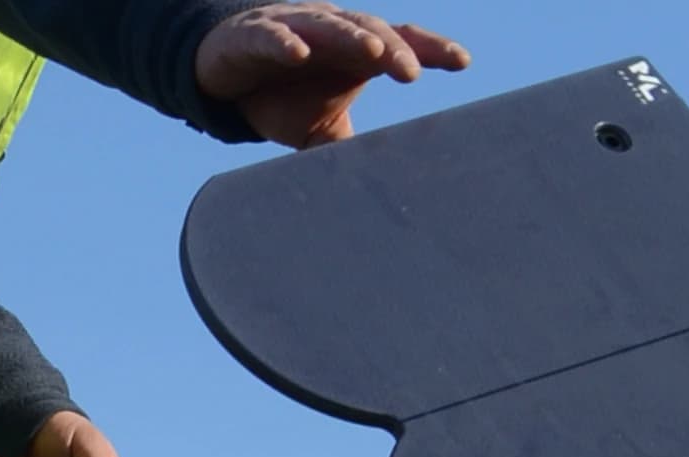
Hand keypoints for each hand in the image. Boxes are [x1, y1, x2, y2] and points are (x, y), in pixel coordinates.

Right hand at [195, 3, 469, 147]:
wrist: (226, 73)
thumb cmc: (284, 96)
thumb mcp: (321, 129)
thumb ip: (348, 151)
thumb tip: (376, 197)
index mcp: (357, 52)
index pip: (401, 43)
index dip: (431, 49)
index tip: (462, 62)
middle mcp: (334, 32)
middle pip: (371, 33)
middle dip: (393, 49)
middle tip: (412, 71)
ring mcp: (296, 27)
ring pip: (329, 26)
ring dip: (352, 37)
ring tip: (373, 51)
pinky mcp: (256, 33)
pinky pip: (272, 35)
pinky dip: (284, 42)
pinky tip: (298, 53)